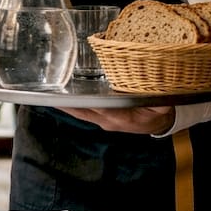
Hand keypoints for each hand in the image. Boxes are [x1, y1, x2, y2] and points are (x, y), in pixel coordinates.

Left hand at [58, 105, 175, 134]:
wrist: (156, 124)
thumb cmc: (158, 113)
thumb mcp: (163, 107)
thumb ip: (160, 98)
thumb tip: (162, 86)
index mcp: (122, 118)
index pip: (102, 109)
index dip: (88, 103)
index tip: (74, 96)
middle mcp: (108, 121)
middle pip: (83, 112)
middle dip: (67, 105)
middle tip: (50, 95)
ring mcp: (101, 121)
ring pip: (79, 113)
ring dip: (65, 105)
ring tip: (47, 95)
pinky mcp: (98, 118)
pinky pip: (81, 111)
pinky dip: (70, 105)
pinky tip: (57, 97)